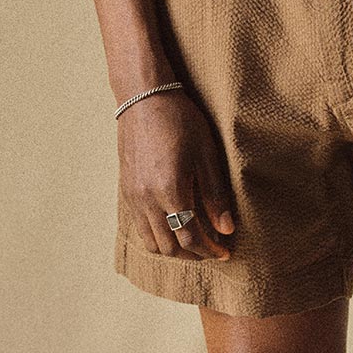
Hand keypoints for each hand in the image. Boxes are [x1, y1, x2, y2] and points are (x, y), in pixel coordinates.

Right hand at [118, 88, 237, 259]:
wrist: (144, 98)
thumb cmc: (180, 120)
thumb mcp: (206, 155)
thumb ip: (216, 195)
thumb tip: (226, 229)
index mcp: (170, 190)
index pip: (190, 238)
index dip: (210, 250)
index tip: (225, 252)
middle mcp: (146, 199)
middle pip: (169, 247)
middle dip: (193, 255)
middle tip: (212, 249)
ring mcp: (132, 196)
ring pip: (151, 242)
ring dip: (173, 249)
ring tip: (193, 243)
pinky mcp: (125, 190)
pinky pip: (139, 226)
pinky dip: (158, 235)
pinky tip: (173, 226)